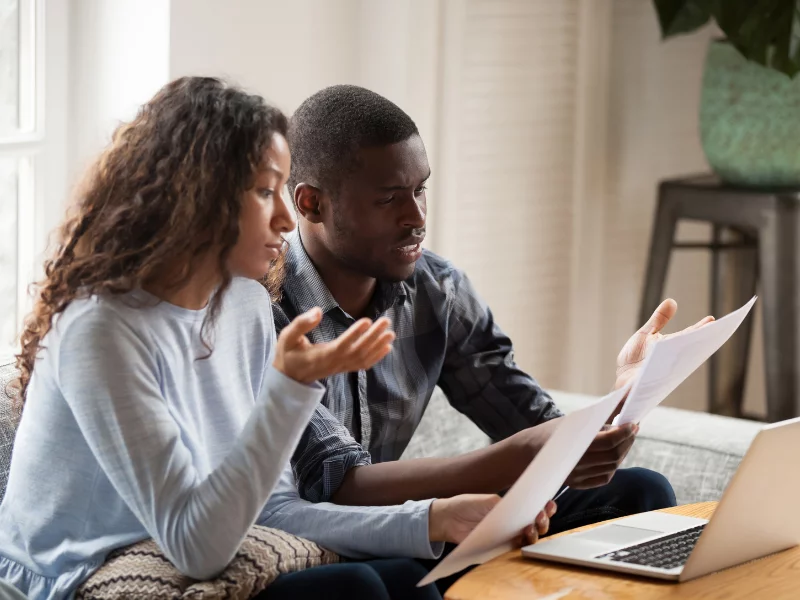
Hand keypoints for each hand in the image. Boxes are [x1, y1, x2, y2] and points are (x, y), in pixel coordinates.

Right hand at [273, 308, 394, 383]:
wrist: (289, 378)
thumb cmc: (287, 354)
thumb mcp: (287, 337)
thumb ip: (301, 324)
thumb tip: (317, 311)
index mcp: (320, 356)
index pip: (341, 345)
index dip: (354, 334)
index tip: (367, 321)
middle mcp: (334, 363)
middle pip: (357, 351)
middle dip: (373, 336)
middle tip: (386, 321)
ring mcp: (340, 367)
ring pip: (362, 358)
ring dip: (378, 345)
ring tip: (390, 332)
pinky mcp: (343, 368)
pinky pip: (362, 365)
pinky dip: (376, 356)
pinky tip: (387, 347)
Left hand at [428, 495, 556, 545]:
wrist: (449, 518)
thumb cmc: (468, 505)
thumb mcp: (489, 501)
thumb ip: (506, 505)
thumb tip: (522, 509)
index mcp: (513, 507)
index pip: (534, 507)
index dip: (545, 506)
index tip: (549, 503)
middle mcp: (513, 522)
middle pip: (536, 524)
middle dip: (543, 520)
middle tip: (540, 516)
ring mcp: (508, 535)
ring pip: (529, 538)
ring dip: (534, 533)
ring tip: (530, 528)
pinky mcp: (499, 548)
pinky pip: (514, 549)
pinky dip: (521, 545)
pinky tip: (521, 539)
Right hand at [514, 417, 637, 489]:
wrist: (529, 452)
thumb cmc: (552, 432)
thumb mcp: (573, 420)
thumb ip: (600, 414)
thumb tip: (624, 400)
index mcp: (572, 445)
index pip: (608, 441)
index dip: (624, 433)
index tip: (633, 424)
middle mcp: (575, 464)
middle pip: (613, 456)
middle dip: (627, 442)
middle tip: (633, 430)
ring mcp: (577, 477)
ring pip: (611, 467)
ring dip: (623, 452)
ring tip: (625, 439)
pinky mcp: (578, 484)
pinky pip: (604, 477)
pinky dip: (613, 466)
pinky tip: (615, 454)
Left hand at [614, 298, 713, 391]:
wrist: (620, 378)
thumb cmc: (635, 358)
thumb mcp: (647, 334)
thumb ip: (659, 319)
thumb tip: (672, 301)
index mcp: (671, 346)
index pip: (688, 336)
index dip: (700, 329)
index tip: (711, 319)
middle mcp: (670, 358)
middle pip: (688, 348)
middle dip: (700, 340)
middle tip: (712, 330)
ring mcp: (663, 370)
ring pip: (679, 362)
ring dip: (687, 354)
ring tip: (696, 342)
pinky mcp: (651, 380)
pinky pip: (661, 375)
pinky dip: (666, 368)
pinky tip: (670, 359)